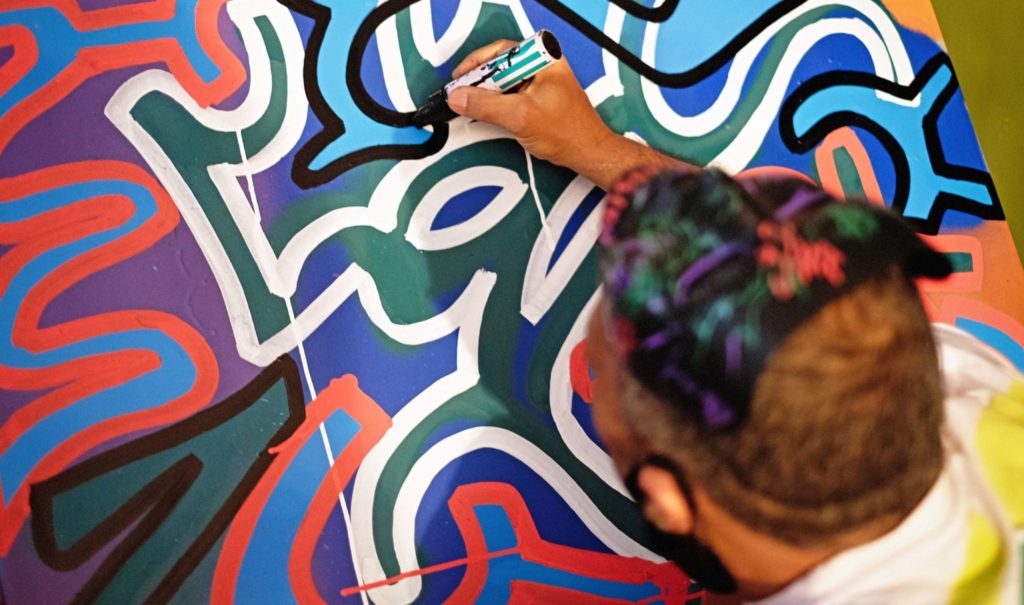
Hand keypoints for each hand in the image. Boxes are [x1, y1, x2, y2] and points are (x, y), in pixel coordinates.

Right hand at [446, 40, 614, 169]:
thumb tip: (459, 97)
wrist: (587, 152)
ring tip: (474, 106)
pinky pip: (511, 93)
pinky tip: (490, 113)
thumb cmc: (570, 133)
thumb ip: (486, 106)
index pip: (501, 51)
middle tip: (463, 94)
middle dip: (479, 80)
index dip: (476, 63)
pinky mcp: (539, 97)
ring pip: (504, 81)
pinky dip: (497, 102)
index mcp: (544, 59)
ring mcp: (542, 81)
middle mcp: (543, 66)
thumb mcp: (520, 117)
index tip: (460, 78)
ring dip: (488, 94)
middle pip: (500, 65)